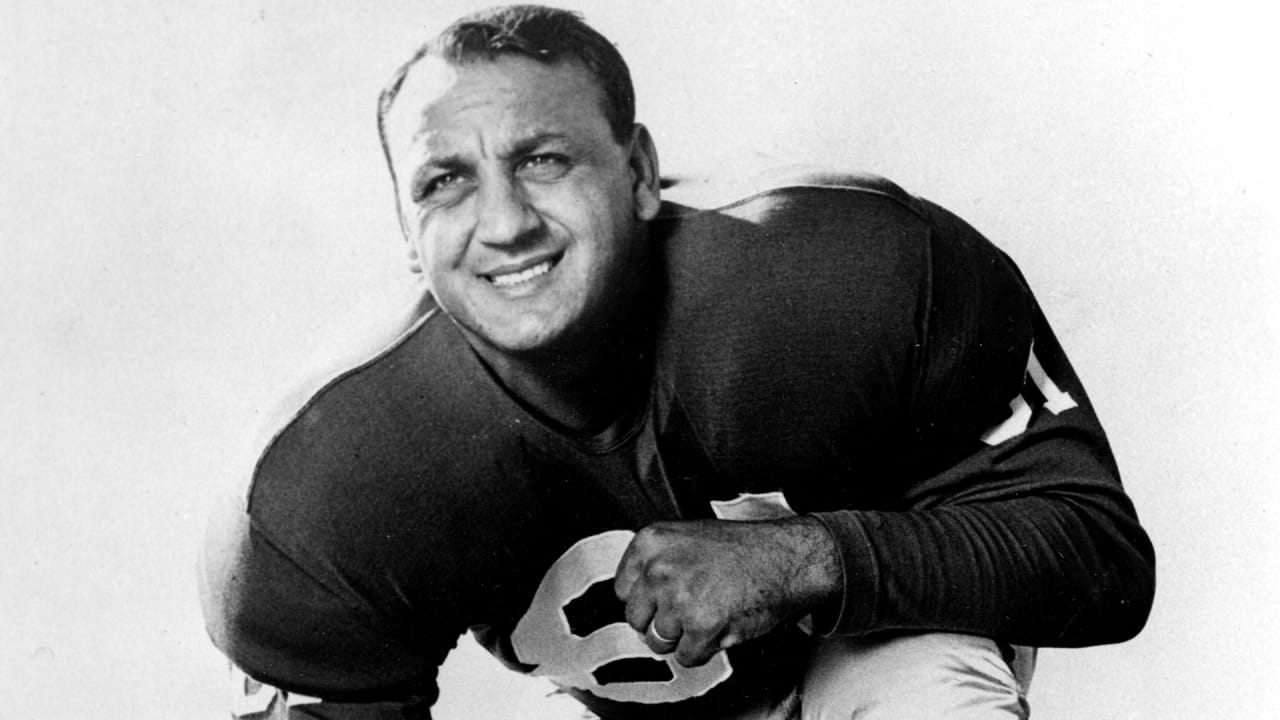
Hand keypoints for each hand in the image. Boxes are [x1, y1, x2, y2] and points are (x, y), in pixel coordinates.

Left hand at [613, 516, 839, 666]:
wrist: (787, 559)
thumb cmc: (747, 549)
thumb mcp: (689, 537)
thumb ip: (659, 562)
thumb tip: (639, 593)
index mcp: (651, 543)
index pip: (622, 590)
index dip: (647, 600)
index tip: (662, 600)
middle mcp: (659, 569)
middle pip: (636, 620)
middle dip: (661, 622)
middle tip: (689, 610)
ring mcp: (678, 599)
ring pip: (659, 642)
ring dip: (684, 637)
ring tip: (710, 613)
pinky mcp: (700, 627)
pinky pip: (686, 657)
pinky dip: (704, 650)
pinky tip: (721, 625)